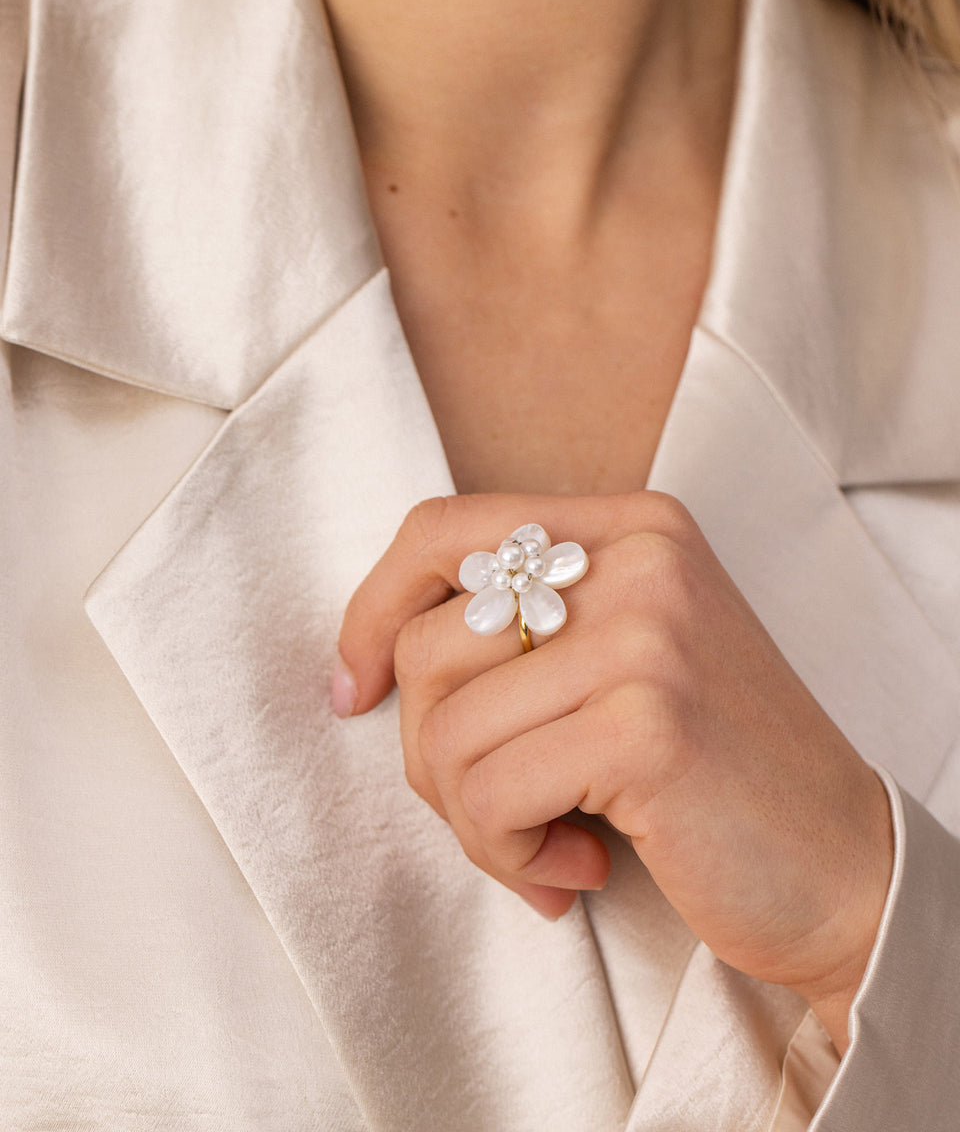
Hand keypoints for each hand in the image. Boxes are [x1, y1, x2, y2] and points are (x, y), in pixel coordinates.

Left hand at [335, 492, 893, 1050]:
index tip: (355, 689)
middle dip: (433, 757)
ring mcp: (645, 635)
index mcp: (629, 528)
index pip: (443, 530)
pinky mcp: (645, 726)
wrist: (843, 868)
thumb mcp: (623, 662)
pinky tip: (577, 870)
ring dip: (476, 822)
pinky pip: (489, 797)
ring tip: (549, 846)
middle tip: (497, 813)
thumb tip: (375, 664)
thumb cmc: (713, 775)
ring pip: (446, 732)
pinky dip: (509, 856)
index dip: (373, 610)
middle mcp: (637, 561)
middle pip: (428, 647)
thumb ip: (524, 634)